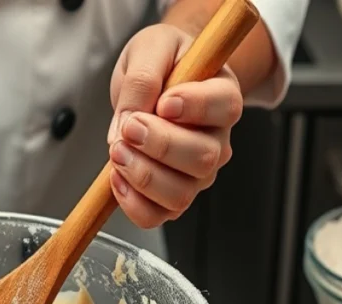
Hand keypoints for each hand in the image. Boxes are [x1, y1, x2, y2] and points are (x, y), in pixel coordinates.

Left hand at [107, 24, 242, 227]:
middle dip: (158, 145)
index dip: (194, 107)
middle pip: (202, 158)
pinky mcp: (172, 195)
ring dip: (142, 176)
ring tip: (118, 150)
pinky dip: (131, 203)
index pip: (225, 107)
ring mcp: (196, 174)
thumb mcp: (149, 49)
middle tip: (129, 127)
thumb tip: (130, 118)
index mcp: (222, 96)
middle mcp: (217, 140)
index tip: (164, 102)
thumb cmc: (160, 63)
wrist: (152, 80)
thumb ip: (143, 77)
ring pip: (180, 194)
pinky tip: (117, 177)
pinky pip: (156, 216)